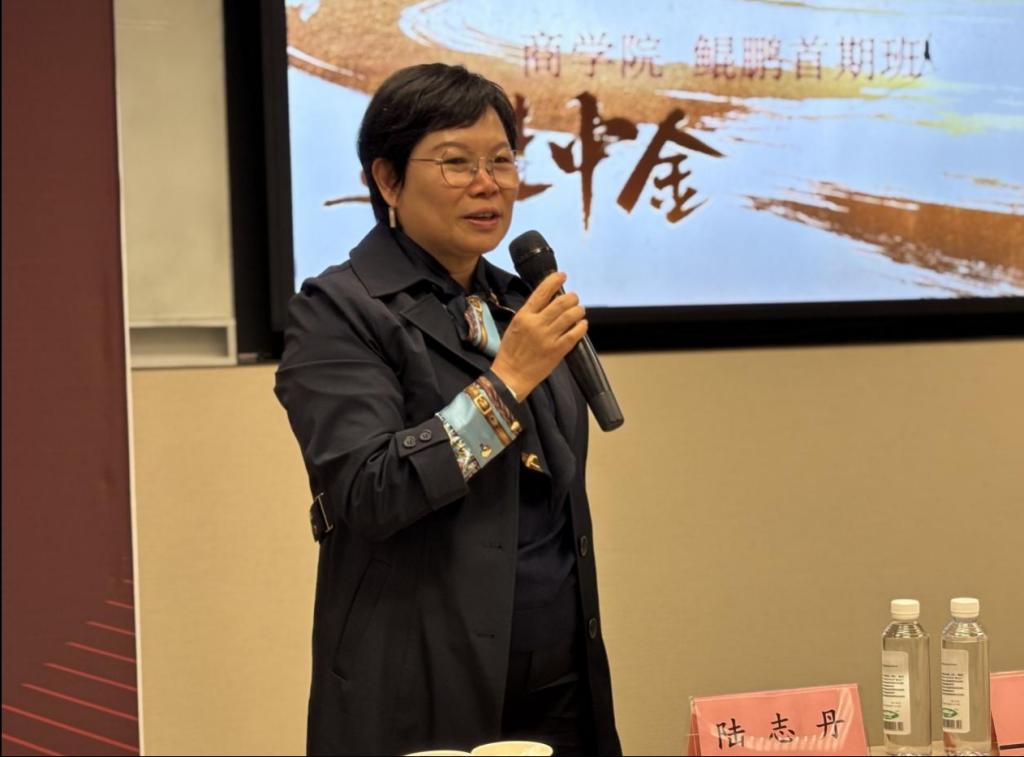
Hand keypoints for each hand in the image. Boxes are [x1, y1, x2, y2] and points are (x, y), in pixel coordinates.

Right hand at [491, 272, 587, 399]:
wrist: (510, 375)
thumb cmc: (511, 351)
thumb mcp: (515, 326)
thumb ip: (531, 314)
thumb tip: (548, 301)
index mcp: (524, 316)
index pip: (541, 292)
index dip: (554, 281)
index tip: (562, 275)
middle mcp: (537, 324)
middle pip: (561, 302)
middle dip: (572, 297)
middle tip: (574, 298)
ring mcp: (548, 337)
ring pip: (570, 316)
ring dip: (579, 310)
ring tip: (579, 310)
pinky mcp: (557, 350)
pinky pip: (575, 334)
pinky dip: (581, 326)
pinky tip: (582, 324)